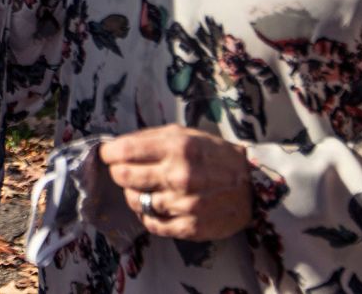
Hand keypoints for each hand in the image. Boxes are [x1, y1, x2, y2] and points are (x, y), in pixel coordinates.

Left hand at [99, 125, 253, 240]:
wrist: (254, 186)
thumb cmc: (214, 155)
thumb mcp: (185, 134)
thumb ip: (151, 138)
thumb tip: (116, 145)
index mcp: (177, 147)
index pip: (123, 151)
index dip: (109, 154)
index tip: (108, 155)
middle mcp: (179, 175)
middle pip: (124, 177)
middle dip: (118, 173)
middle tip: (124, 171)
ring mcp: (184, 204)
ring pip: (136, 201)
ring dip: (135, 195)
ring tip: (146, 189)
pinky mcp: (190, 227)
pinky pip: (152, 224)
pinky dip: (148, 215)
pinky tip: (156, 206)